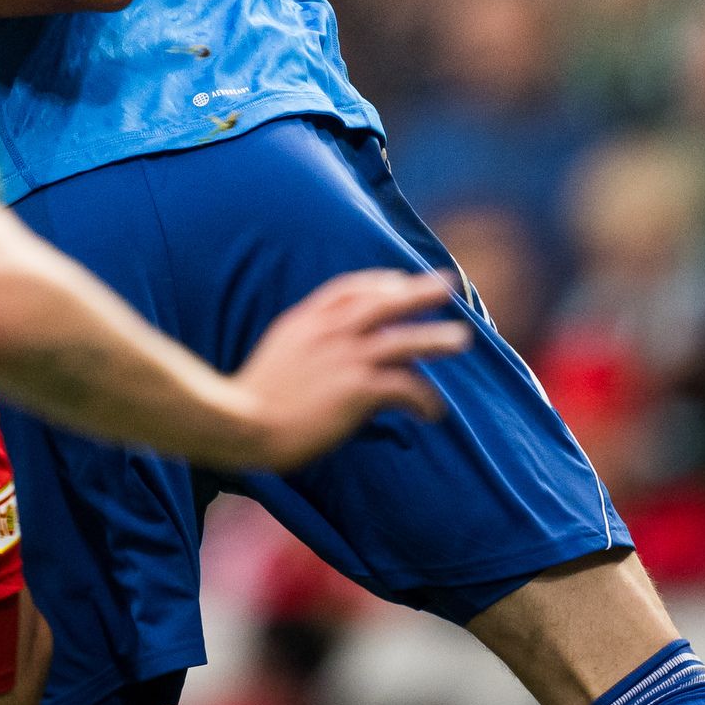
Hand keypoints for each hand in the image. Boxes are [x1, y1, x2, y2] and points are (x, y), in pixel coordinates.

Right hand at [225, 269, 468, 471]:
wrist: (242, 423)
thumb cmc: (252, 399)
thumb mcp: (277, 353)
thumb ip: (303, 343)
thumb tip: (327, 351)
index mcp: (305, 320)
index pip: (348, 289)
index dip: (379, 283)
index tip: (400, 281)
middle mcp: (328, 332)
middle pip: (383, 302)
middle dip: (419, 292)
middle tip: (449, 284)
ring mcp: (345, 359)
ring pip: (403, 340)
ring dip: (435, 339)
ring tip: (461, 338)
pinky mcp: (357, 389)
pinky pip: (404, 387)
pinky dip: (423, 399)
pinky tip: (432, 412)